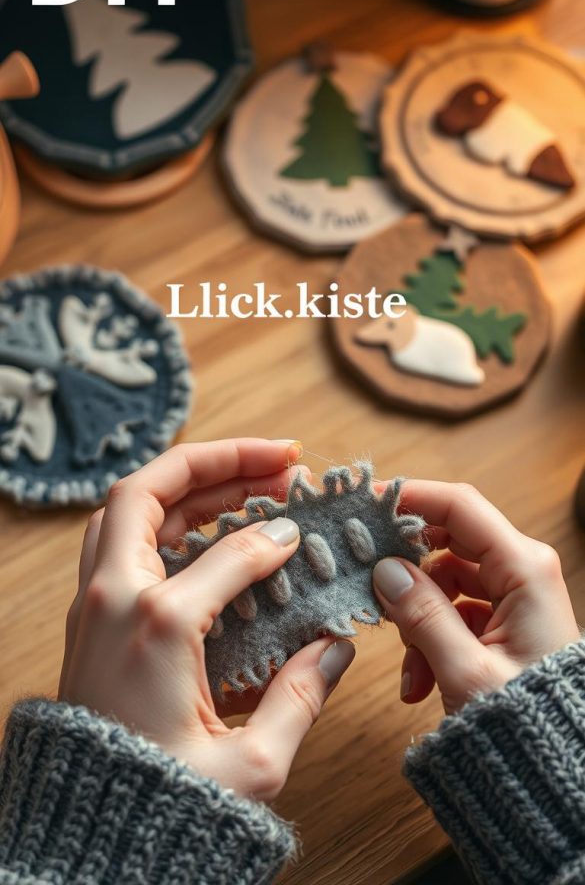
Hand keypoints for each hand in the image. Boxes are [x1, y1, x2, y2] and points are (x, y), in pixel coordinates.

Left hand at [59, 439, 354, 800]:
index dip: (272, 538)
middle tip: (278, 458)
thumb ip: (299, 696)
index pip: (226, 552)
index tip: (301, 533)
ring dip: (187, 482)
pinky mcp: (89, 621)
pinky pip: (120, 541)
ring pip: (128, 509)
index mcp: (156, 625)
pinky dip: (163, 516)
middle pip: (151, 491)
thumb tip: (334, 646)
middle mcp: (114, 600)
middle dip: (217, 460)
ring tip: (246, 478)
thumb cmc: (163, 805)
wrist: (89, 841)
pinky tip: (206, 525)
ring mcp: (92, 606)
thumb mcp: (250, 764)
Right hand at [373, 481, 579, 714]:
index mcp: (524, 569)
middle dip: (408, 575)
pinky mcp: (504, 623)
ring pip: (444, 583)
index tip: (367, 503)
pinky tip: (421, 683)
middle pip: (448, 545)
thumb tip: (385, 569)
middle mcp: (522, 573)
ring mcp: (513, 598)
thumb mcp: (465, 671)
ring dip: (417, 622)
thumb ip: (422, 614)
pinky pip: (454, 613)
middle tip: (370, 591)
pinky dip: (431, 642)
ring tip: (413, 672)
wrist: (557, 772)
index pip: (460, 507)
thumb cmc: (526, 724)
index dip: (413, 497)